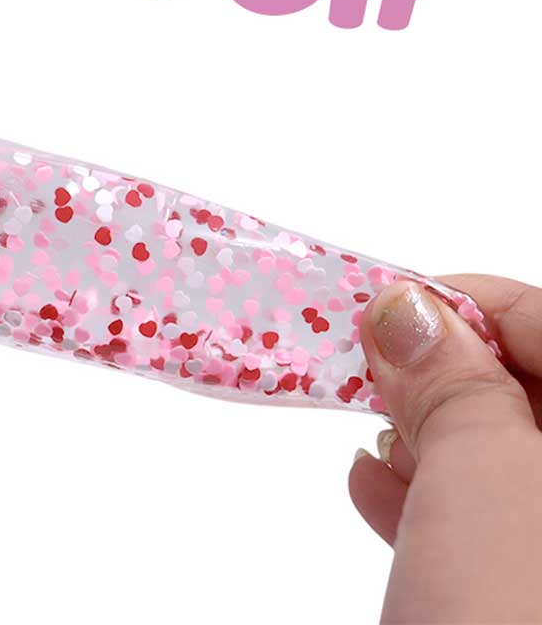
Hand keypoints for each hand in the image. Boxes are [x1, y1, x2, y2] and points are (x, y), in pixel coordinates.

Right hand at [350, 273, 541, 622]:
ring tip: (370, 432)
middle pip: (524, 389)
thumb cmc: (514, 622)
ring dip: (425, 431)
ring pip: (498, 453)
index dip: (473, 303)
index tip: (391, 302)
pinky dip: (425, 495)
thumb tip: (408, 311)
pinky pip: (482, 520)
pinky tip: (374, 488)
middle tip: (371, 365)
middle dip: (441, 370)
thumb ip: (454, 383)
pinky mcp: (519, 594)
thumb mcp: (485, 483)